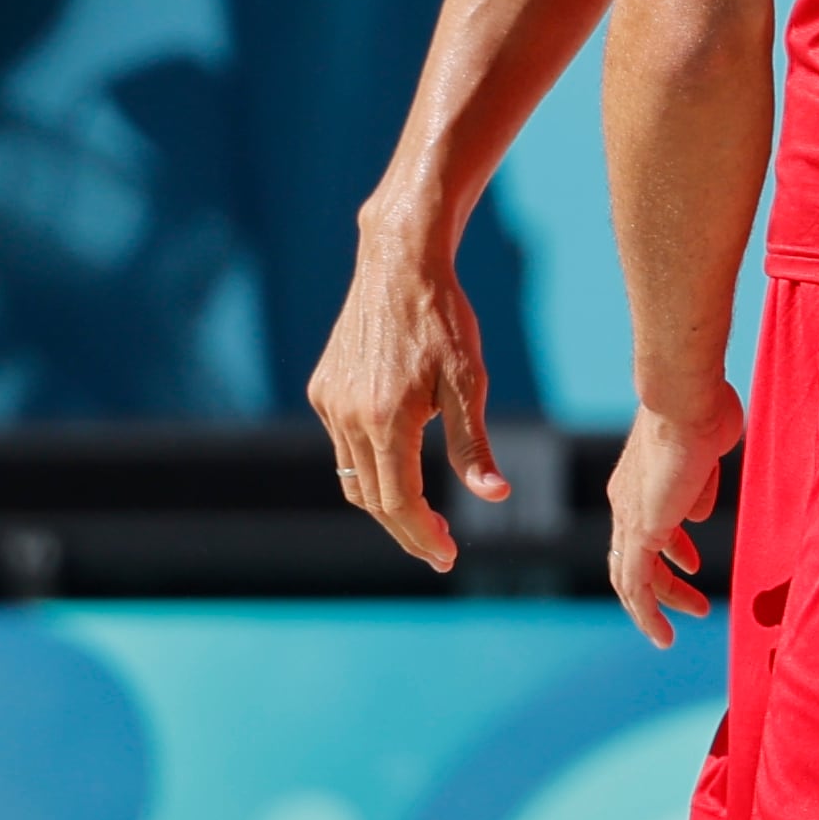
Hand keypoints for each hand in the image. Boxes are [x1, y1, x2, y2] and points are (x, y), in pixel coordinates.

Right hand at [307, 217, 505, 571]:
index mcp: (385, 419)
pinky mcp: (323, 389)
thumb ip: (474, 445)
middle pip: (372, 499)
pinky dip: (369, 465)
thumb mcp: (469, 381)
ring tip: (422, 517)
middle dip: (406, 529)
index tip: (446, 556)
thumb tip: (496, 496)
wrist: (399, 263)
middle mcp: (348, 416)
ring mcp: (330, 403)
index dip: (422, 536)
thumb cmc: (444, 319)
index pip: (398, 503)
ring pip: (352, 476)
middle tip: (439, 549)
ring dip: (385, 502)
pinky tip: (397, 464)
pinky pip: (343, 444)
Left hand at [607, 384, 743, 647]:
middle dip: (664, 587)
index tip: (692, 567)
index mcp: (639, 483)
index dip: (669, 554)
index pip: (644, 531)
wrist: (685, 397)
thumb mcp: (705, 456)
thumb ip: (699, 487)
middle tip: (693, 605)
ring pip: (634, 579)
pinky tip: (665, 634)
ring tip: (686, 622)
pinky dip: (648, 615)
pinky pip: (637, 585)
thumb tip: (694, 515)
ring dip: (660, 605)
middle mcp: (627, 502)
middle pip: (635, 559)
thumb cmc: (702, 412)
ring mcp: (630, 517)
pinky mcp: (640, 531)